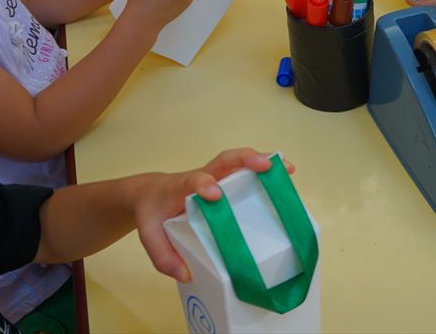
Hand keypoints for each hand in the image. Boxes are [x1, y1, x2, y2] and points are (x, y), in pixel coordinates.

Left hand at [134, 148, 295, 281]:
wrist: (150, 192)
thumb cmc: (153, 211)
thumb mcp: (149, 235)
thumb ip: (162, 256)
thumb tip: (186, 274)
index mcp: (180, 187)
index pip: (192, 180)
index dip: (203, 184)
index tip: (214, 194)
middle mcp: (202, 175)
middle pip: (224, 160)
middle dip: (245, 160)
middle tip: (266, 166)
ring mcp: (215, 175)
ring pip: (238, 161)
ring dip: (263, 161)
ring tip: (287, 168)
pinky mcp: (225, 179)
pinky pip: (246, 170)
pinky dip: (266, 169)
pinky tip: (284, 175)